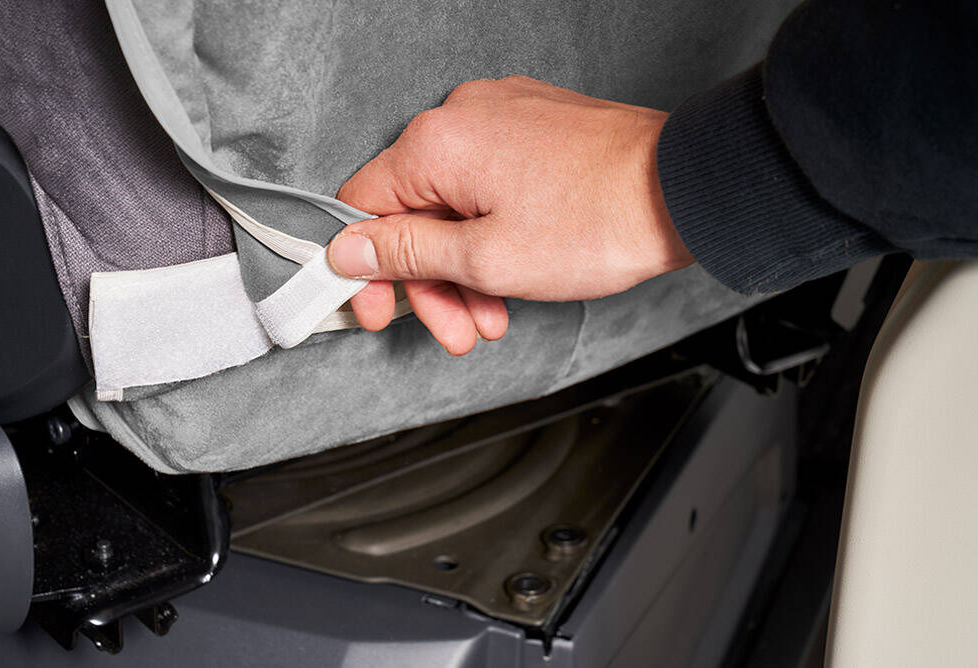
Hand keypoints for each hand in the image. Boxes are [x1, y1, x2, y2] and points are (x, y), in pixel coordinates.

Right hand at [328, 75, 691, 354]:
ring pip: (454, 204)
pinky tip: (513, 275)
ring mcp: (502, 118)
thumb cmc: (600, 220)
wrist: (683, 190)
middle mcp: (463, 118)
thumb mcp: (486, 259)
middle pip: (412, 211)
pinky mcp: (534, 128)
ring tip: (493, 314)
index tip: (376, 307)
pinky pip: (489, 186)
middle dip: (431, 282)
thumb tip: (351, 251)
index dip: (365, 270)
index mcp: (437, 143)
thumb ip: (407, 254)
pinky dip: (492, 234)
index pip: (361, 207)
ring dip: (466, 268)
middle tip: (455, 328)